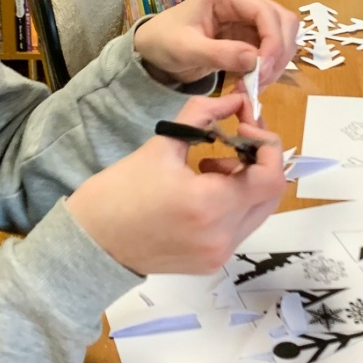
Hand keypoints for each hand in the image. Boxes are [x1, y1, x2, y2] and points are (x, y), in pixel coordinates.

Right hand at [66, 94, 286, 275]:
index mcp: (209, 206)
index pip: (270, 177)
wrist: (92, 242)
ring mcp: (218, 253)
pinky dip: (234, 203)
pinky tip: (204, 190)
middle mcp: (222, 236)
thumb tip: (237, 100)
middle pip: (271, 195)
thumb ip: (204, 114)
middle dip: (260, 162)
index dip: (267, 145)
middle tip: (236, 140)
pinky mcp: (211, 262)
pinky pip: (240, 227)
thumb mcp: (162, 143)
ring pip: (258, 211)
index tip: (244, 127)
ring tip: (212, 167)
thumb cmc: (119, 191)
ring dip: (248, 182)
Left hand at [132, 0, 298, 89]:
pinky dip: (270, 68)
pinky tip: (252, 82)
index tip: (265, 70)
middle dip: (278, 53)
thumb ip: (219, 54)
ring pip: (284, 36)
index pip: (264, 12)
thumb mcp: (186, 50)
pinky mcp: (251, 33)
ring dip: (277, 63)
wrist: (155, 49)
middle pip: (283, 21)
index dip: (272, 41)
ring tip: (254, 85)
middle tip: (260, 82)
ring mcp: (249, 16)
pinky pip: (273, 49)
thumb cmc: (164, 42)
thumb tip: (255, 60)